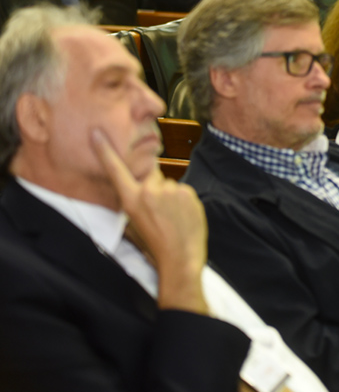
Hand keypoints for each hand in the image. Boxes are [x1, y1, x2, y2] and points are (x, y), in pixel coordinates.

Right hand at [92, 128, 208, 313]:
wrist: (180, 258)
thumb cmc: (154, 245)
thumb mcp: (133, 224)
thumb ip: (133, 202)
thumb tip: (136, 190)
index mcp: (131, 200)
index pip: (115, 170)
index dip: (105, 151)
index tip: (97, 133)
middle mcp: (149, 191)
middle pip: (150, 175)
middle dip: (154, 186)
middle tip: (160, 210)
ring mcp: (170, 190)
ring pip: (169, 185)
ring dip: (170, 196)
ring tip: (173, 218)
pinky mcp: (188, 192)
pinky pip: (183, 191)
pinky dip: (183, 201)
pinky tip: (183, 217)